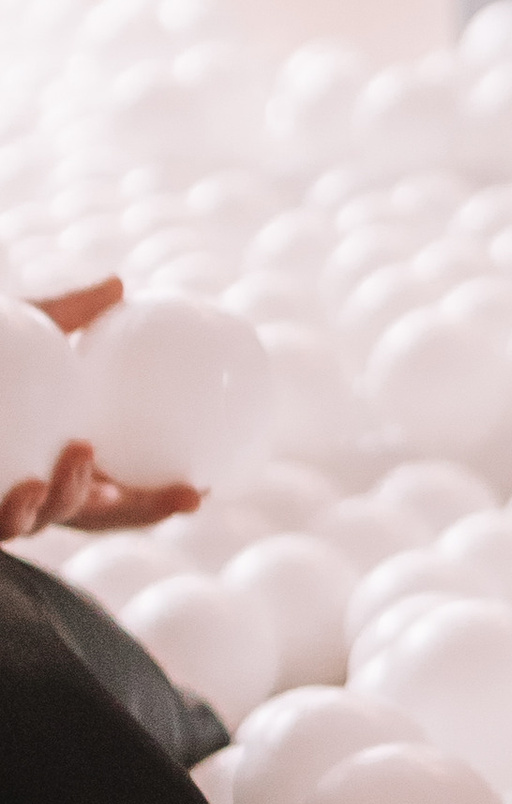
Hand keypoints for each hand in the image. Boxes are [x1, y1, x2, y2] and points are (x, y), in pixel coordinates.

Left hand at [1, 280, 202, 543]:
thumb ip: (63, 315)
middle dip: (137, 515)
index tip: (199, 489)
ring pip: (37, 520)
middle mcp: (24, 493)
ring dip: (63, 495)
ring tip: (78, 457)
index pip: (113, 494)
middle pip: (90, 518)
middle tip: (180, 493)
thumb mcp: (15, 330)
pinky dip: (11, 507)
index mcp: (49, 465)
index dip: (156, 501)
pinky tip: (21, 485)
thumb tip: (120, 283)